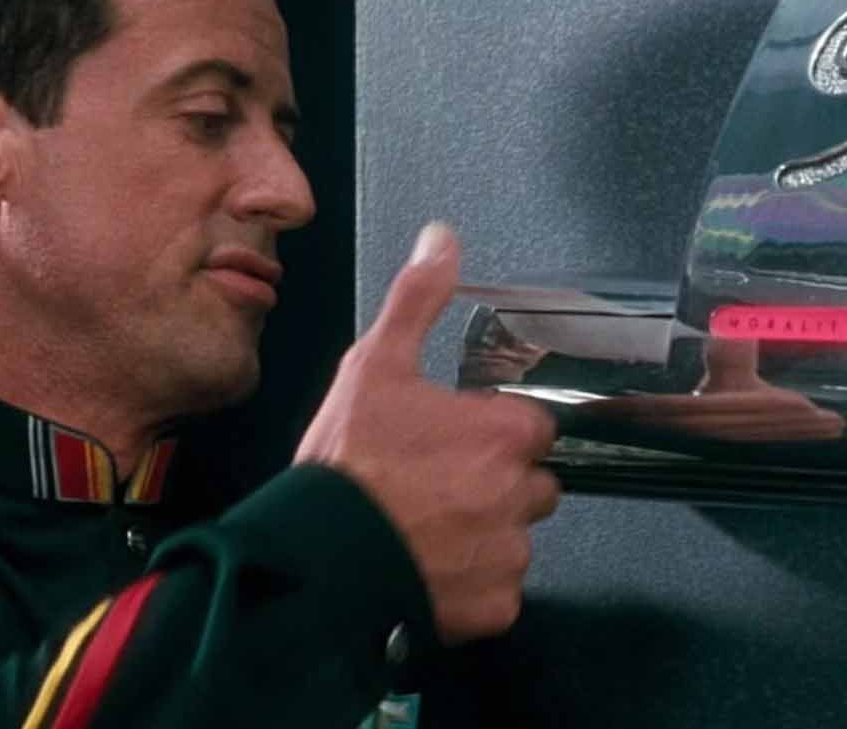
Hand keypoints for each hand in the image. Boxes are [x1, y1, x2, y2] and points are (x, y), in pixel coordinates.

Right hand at [295, 222, 559, 643]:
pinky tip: (427, 566)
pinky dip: (470, 583)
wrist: (316, 557)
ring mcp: (509, 554)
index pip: (530, 428)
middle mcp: (519, 493)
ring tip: (423, 527)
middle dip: (493, 484)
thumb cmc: (346, 463)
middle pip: (531, 484)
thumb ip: (416, 299)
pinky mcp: (496, 606)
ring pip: (513, 538)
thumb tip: (442, 239)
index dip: (491, 432)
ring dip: (482, 534)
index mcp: (503, 433)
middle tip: (432, 485)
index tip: (451, 440)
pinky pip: (498, 590)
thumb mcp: (374, 366)